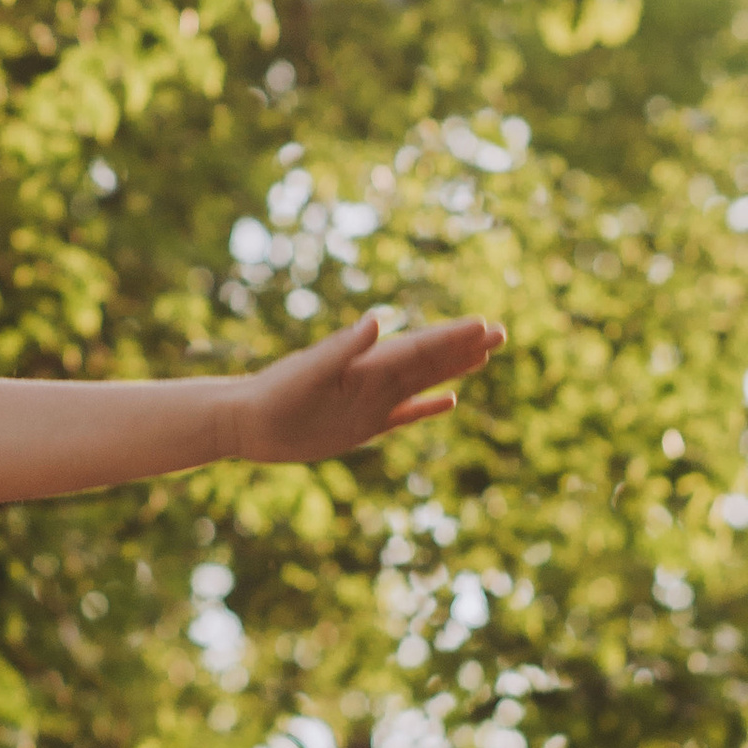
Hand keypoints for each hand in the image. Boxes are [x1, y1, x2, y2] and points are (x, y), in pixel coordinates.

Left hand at [235, 311, 505, 464]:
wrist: (248, 422)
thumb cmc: (274, 395)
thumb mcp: (309, 372)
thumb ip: (342, 348)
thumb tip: (378, 321)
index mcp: (366, 364)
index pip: (418, 347)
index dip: (451, 337)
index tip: (484, 325)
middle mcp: (374, 378)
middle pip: (428, 360)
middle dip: (464, 346)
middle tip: (501, 332)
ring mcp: (371, 401)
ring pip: (423, 383)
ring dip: (453, 369)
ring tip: (484, 355)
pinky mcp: (363, 425)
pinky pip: (404, 414)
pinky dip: (427, 408)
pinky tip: (450, 401)